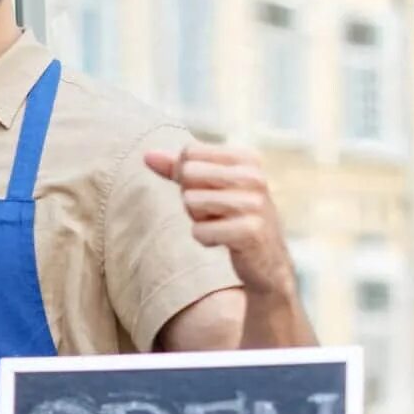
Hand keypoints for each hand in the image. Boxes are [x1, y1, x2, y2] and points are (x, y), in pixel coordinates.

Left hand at [145, 143, 295, 295]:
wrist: (266, 260)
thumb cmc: (231, 216)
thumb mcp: (208, 187)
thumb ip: (178, 168)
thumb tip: (147, 155)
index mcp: (246, 159)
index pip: (189, 153)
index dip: (187, 176)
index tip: (211, 192)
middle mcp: (254, 177)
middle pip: (188, 174)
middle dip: (192, 199)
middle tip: (216, 212)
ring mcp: (254, 204)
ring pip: (191, 201)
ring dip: (199, 220)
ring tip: (222, 225)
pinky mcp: (249, 231)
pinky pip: (199, 231)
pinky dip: (206, 239)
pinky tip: (226, 241)